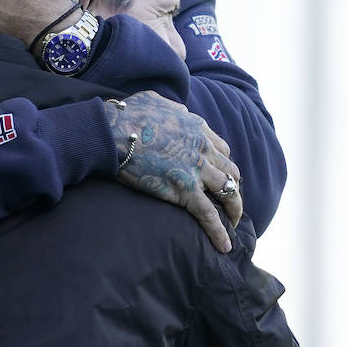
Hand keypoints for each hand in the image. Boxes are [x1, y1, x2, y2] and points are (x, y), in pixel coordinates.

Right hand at [106, 91, 242, 251]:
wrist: (113, 131)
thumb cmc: (128, 115)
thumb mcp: (156, 100)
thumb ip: (173, 108)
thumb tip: (175, 111)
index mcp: (198, 128)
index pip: (222, 149)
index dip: (222, 164)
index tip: (218, 175)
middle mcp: (204, 149)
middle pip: (231, 172)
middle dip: (233, 187)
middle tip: (229, 201)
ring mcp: (197, 170)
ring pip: (228, 192)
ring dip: (234, 209)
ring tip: (233, 223)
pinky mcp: (185, 190)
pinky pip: (210, 215)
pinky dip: (220, 232)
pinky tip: (224, 246)